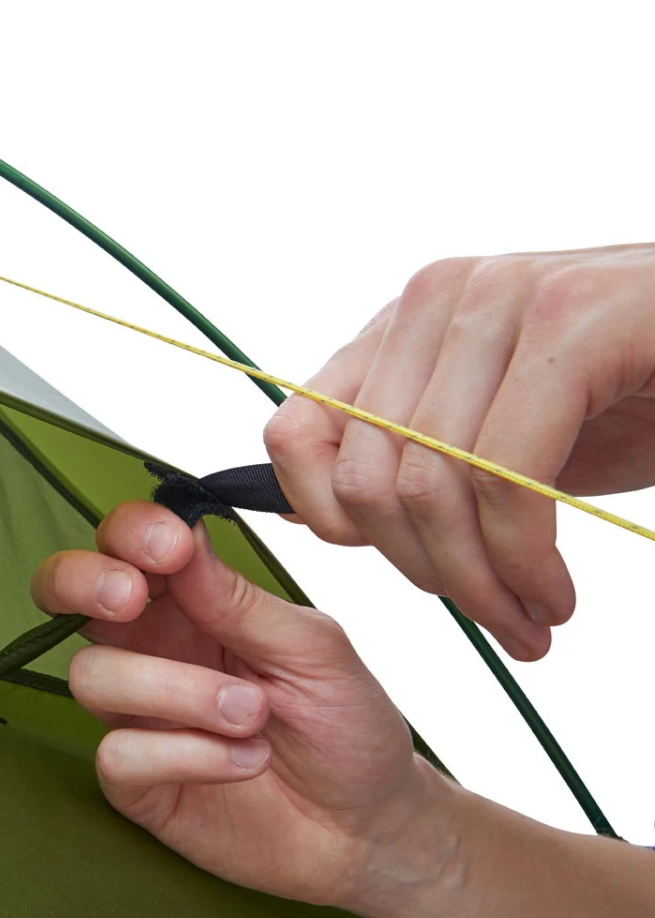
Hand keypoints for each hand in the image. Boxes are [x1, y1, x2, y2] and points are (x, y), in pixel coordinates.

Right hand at [31, 501, 451, 909]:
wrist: (366, 828)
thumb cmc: (345, 725)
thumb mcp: (312, 649)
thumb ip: (239, 599)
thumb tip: (184, 531)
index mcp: (189, 601)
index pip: (125, 543)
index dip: (130, 532)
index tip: (171, 547)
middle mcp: (149, 649)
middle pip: (62, 591)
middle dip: (82, 582)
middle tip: (131, 597)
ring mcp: (136, 715)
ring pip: (91, 675)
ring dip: (176, 690)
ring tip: (253, 714)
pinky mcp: (135, 783)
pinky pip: (117, 754)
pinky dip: (186, 754)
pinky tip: (244, 761)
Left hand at [263, 245, 654, 659]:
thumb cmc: (634, 395)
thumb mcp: (500, 433)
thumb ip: (411, 459)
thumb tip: (311, 516)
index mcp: (403, 323)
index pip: (295, 436)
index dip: (330, 524)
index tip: (409, 573)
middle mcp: (437, 298)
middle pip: (366, 476)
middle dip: (428, 574)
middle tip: (498, 619)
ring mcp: (501, 299)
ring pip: (429, 484)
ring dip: (482, 583)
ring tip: (534, 619)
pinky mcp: (572, 320)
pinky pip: (505, 475)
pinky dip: (524, 560)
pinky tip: (557, 594)